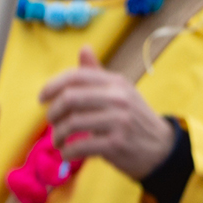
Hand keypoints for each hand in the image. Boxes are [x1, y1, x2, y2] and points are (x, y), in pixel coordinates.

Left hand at [40, 50, 175, 180]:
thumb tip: (84, 48)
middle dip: (53, 113)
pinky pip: (79, 146)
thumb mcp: (120, 92)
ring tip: (58, 141)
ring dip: (57, 135)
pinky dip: (67, 152)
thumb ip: (98, 74)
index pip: (76, 76)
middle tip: (51, 122)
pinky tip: (67, 154)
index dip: (52, 86)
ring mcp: (119, 121)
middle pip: (70, 98)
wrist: (161, 147)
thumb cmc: (134, 118)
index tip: (42, 98)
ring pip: (71, 123)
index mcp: (116, 82)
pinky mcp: (116, 143)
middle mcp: (118, 98)